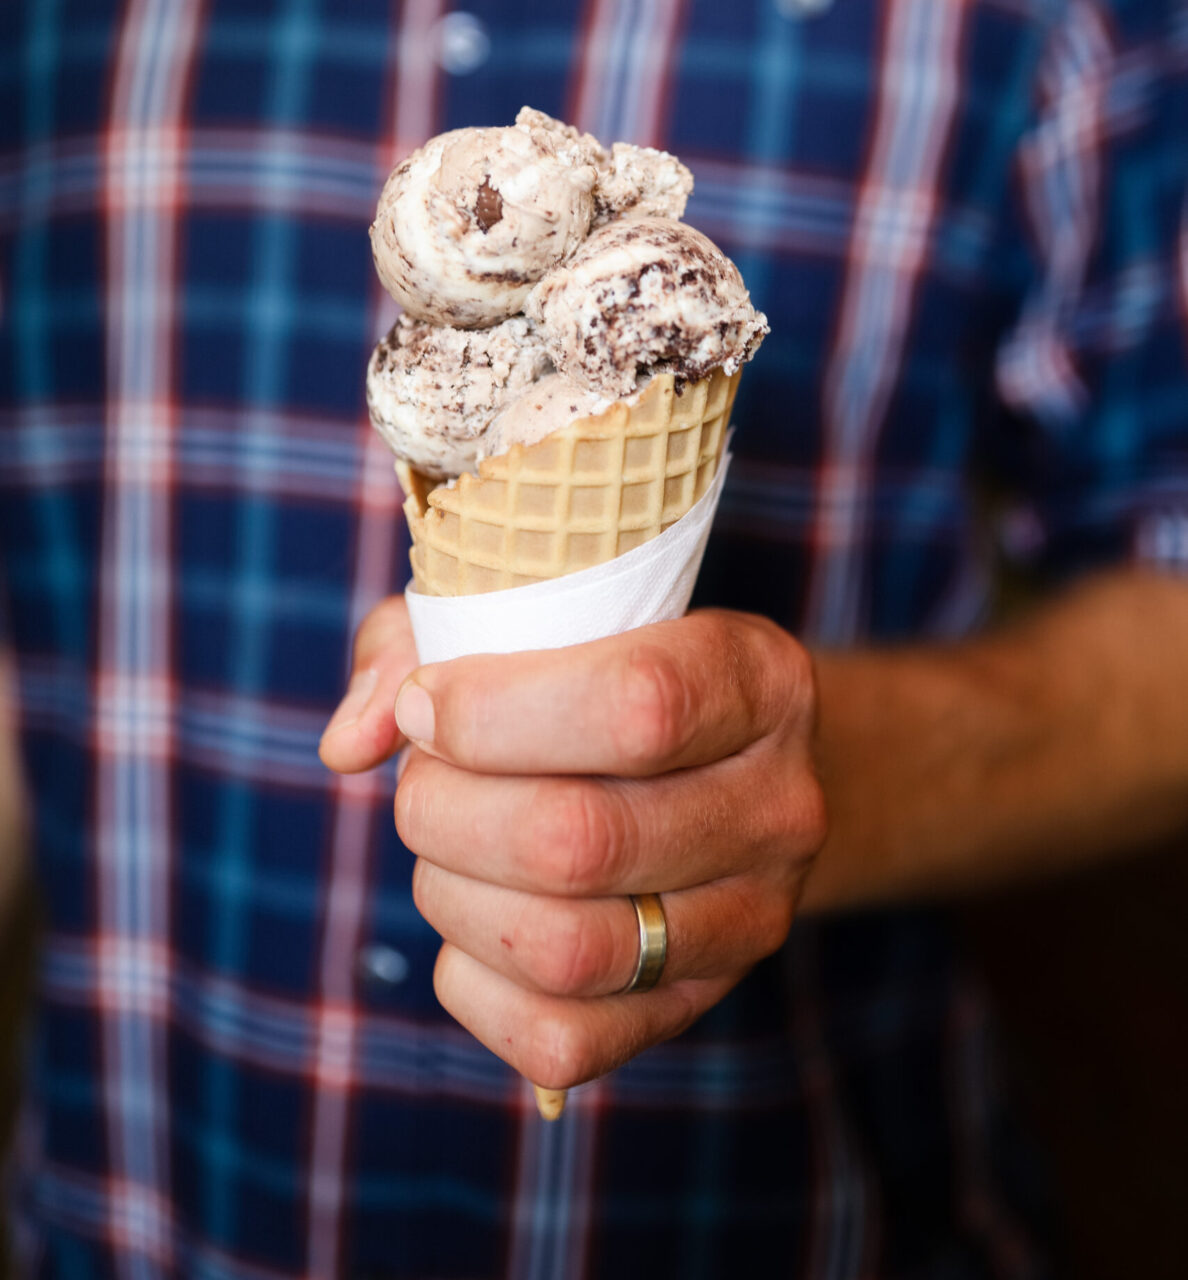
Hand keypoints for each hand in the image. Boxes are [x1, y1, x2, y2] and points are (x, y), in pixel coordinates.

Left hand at [323, 599, 826, 1092]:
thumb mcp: (537, 615)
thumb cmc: (605, 675)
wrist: (728, 770)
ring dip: (452, 894)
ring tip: (444, 844)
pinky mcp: (696, 1005)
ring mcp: (750, 921)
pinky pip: (561, 1042)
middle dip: (446, 809)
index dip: (493, 712)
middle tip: (421, 778)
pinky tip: (472, 918)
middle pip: (581, 840)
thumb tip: (351, 741)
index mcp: (758, 682)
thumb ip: (425, 643)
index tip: (423, 706)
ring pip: (566, 952)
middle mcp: (778, 808)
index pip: (638, 706)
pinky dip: (473, 983)